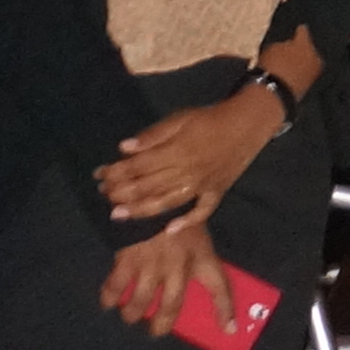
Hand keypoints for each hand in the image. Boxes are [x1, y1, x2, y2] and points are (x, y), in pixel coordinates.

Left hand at [97, 86, 285, 226]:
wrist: (250, 123)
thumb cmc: (211, 118)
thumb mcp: (181, 118)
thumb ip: (153, 134)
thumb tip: (125, 148)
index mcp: (177, 151)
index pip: (138, 166)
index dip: (116, 172)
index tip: (99, 174)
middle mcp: (187, 172)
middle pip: (148, 186)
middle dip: (121, 192)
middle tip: (103, 195)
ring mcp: (202, 185)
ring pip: (167, 202)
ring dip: (140, 210)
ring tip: (118, 215)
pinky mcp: (216, 192)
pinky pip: (202, 211)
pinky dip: (187, 222)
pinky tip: (169, 231)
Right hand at [100, 215, 233, 337]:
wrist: (152, 192)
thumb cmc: (179, 212)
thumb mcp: (198, 231)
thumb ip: (198, 255)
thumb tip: (198, 275)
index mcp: (201, 256)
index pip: (220, 287)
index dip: (226, 309)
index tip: (229, 330)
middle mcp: (178, 265)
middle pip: (171, 305)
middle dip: (161, 324)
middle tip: (154, 332)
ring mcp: (152, 263)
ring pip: (141, 300)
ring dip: (133, 313)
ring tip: (130, 316)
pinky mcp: (128, 258)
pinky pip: (116, 286)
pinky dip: (110, 297)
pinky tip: (107, 302)